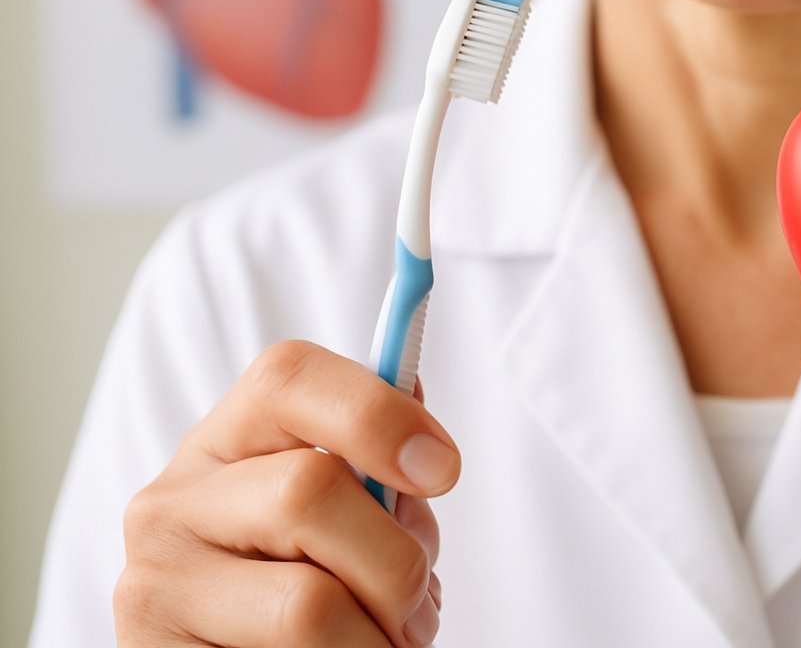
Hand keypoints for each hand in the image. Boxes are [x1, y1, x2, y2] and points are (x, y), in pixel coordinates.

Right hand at [115, 340, 456, 646]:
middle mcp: (174, 499)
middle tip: (417, 605)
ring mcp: (158, 581)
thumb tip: (426, 451)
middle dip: (396, 559)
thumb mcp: (353, 517)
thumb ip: (385, 478)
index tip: (442, 470)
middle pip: (309, 489)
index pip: (289, 378)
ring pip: (307, 602)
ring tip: (382, 645)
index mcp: (229, 439)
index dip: (378, 413)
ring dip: (376, 635)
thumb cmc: (312, 584)